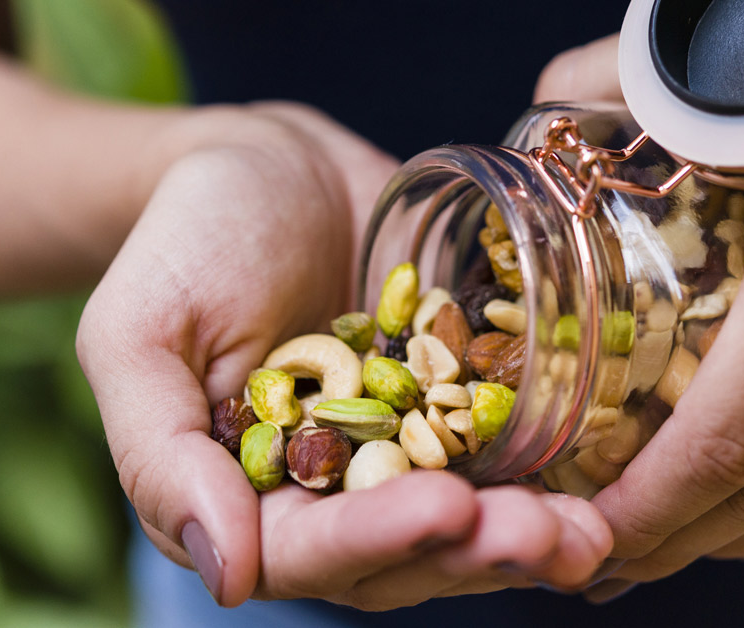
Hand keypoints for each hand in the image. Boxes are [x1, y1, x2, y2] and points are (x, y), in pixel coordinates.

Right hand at [76, 103, 611, 608]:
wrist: (266, 167)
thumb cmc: (184, 243)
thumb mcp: (136, 335)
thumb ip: (159, 458)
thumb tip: (224, 573)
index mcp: (246, 498)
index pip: (307, 553)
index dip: (375, 541)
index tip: (444, 509)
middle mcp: (330, 495)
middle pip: (404, 555)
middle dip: (475, 551)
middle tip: (550, 535)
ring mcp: (402, 452)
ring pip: (467, 522)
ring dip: (529, 534)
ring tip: (591, 528)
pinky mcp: (455, 406)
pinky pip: (506, 451)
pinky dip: (555, 471)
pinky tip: (606, 476)